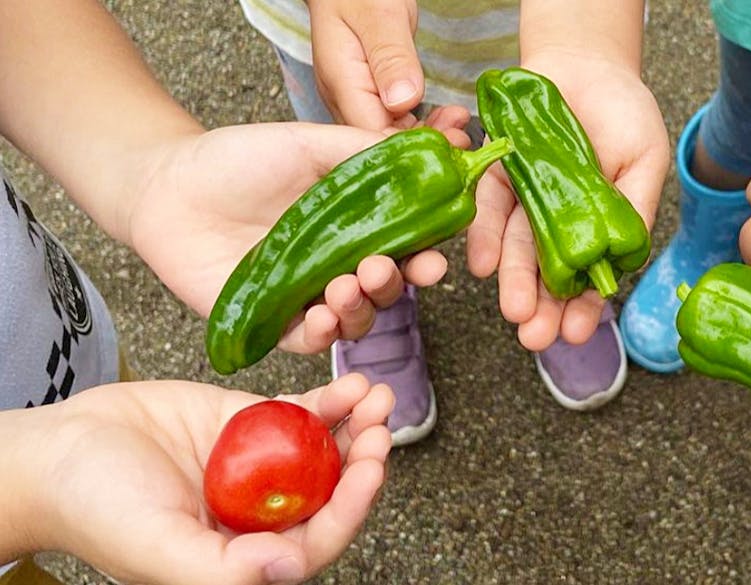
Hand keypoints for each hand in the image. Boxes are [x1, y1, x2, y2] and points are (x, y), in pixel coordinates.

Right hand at [6, 374, 392, 584]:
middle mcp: (261, 513)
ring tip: (375, 393)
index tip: (374, 465)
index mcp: (247, 555)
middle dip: (364, 458)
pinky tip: (349, 383)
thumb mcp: (156, 546)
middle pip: (331, 490)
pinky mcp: (246, 424)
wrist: (59, 449)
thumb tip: (289, 568)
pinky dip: (328, 400)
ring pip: (323, 449)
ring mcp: (257, 467)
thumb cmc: (96, 508)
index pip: (317, 537)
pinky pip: (298, 413)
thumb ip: (221, 568)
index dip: (352, 506)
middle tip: (383, 422)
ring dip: (356, 425)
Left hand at [125, 122, 467, 354]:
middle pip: (387, 290)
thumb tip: (425, 155)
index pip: (407, 249)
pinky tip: (321, 316)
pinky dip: (322, 334)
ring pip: (354, 319)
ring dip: (361, 309)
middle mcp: (338, 264)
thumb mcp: (308, 143)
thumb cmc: (237, 160)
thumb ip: (363, 152)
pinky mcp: (271, 322)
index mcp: (356, 226)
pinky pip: (308, 342)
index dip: (425, 258)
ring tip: (346, 287)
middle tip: (379, 268)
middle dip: (393, 284)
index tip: (433, 260)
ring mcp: (307, 296)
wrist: (168, 186)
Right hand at [307, 0, 470, 134]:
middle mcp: (346, 100)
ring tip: (461, 127)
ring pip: (392, 134)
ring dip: (428, 136)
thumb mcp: (378, 15)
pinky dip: (423, 125)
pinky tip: (447, 120)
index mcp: (342, 83)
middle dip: (423, 146)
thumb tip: (404, 101)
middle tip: (462, 139)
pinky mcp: (372, 96)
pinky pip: (396, 122)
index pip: (371, 135)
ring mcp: (358, 100)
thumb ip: (390, 57)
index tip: (448, 143)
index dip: (408, 148)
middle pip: (381, 142)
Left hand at [467, 52, 669, 349]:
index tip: (575, 334)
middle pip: (546, 273)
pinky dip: (484, 237)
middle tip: (535, 338)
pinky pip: (487, 210)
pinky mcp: (496, 175)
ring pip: (516, 249)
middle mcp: (557, 222)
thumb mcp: (644, 160)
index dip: (582, 308)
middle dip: (541, 308)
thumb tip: (624, 259)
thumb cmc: (622, 112)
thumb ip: (634, 208)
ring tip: (515, 312)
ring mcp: (526, 201)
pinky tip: (483, 265)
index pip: (589, 277)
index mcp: (597, 226)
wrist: (584, 59)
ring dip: (514, 283)